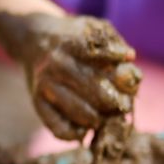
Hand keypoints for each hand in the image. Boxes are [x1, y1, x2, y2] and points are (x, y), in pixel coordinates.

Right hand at [0, 11, 140, 141]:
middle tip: (122, 103)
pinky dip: (76, 134)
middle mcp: (57, 65)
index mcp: (73, 43)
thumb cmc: (74, 36)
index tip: (130, 76)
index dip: (123, 72)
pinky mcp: (38, 102)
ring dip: (100, 119)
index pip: (104, 61)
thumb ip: (115, 46)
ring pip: (81, 114)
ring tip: (105, 114)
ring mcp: (45, 86)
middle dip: (118, 102)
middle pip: (99, 93)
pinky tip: (84, 128)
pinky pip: (59, 128)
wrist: (33, 37)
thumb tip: (130, 65)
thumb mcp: (94, 29)